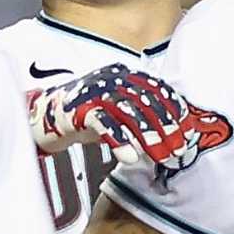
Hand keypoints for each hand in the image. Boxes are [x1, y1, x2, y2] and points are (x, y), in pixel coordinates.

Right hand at [28, 66, 229, 187]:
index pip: (157, 89)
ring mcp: (94, 92)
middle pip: (146, 103)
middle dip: (166, 128)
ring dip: (147, 137)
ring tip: (160, 157)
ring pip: (128, 114)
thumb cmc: (86, 116)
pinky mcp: (79, 109)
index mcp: (125, 75)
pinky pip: (104, 124)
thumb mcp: (118, 112)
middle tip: (179, 151)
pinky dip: (119, 141)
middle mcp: (112, 78)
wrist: (44, 117)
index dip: (174, 110)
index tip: (189, 130)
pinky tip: (130, 157)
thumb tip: (174, 136)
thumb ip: (141, 117)